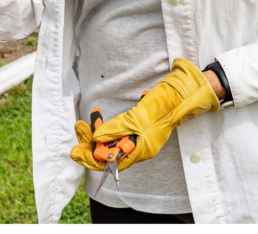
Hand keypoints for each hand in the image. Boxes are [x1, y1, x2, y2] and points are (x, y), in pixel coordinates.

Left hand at [75, 59, 220, 172]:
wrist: (181, 94)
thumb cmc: (162, 106)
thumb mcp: (135, 118)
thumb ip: (116, 129)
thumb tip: (96, 138)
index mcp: (141, 150)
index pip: (111, 163)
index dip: (91, 158)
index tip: (76, 150)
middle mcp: (139, 147)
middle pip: (109, 151)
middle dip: (90, 142)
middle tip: (79, 128)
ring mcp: (139, 137)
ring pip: (111, 140)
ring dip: (96, 131)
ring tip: (85, 120)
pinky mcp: (138, 127)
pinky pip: (118, 130)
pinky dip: (106, 124)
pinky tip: (98, 113)